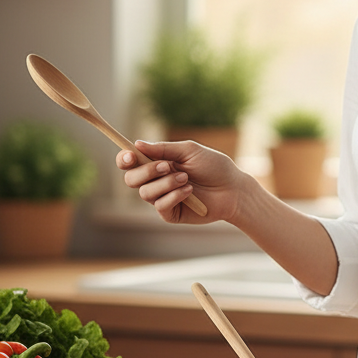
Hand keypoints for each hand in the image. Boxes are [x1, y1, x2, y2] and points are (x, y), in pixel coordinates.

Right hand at [117, 139, 247, 224]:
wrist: (233, 189)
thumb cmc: (214, 167)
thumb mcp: (189, 151)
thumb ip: (163, 149)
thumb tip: (136, 144)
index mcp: (157, 162)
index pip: (130, 162)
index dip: (124, 159)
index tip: (130, 155)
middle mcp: (156, 181)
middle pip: (130, 179)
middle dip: (146, 171)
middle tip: (166, 166)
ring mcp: (162, 198)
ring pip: (145, 193)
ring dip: (165, 183)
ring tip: (186, 179)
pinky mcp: (171, 213)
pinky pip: (160, 206)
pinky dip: (174, 196)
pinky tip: (189, 192)